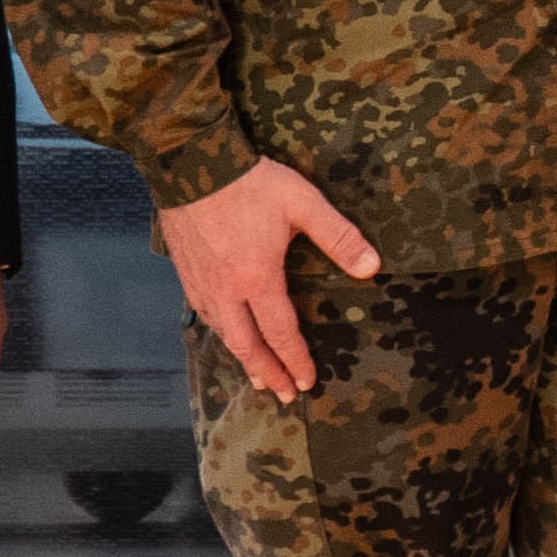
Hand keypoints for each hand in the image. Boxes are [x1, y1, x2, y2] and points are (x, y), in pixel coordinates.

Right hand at [162, 158, 378, 400]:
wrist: (190, 161)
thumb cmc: (250, 183)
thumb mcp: (303, 204)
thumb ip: (338, 237)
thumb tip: (371, 268)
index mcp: (256, 279)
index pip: (280, 332)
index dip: (295, 359)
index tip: (307, 383)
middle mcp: (226, 290)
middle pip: (247, 344)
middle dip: (269, 372)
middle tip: (284, 394)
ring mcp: (201, 282)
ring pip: (222, 333)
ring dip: (242, 358)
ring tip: (256, 377)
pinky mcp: (184, 270)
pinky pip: (202, 313)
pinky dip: (219, 333)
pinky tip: (224, 333)